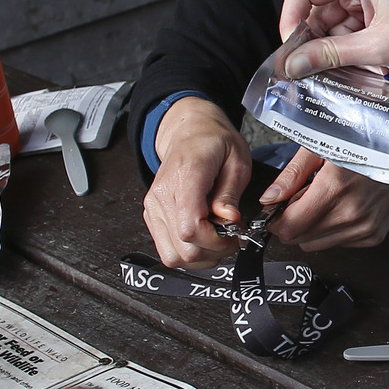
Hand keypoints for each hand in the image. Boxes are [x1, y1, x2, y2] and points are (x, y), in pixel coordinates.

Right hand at [144, 97, 250, 269]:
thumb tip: (229, 220)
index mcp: (185, 177)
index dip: (215, 241)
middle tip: (231, 237)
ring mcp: (154, 207)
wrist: (189, 131)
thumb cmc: (213, 142)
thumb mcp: (236, 160)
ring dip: (200, 256)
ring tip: (217, 238)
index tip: (233, 233)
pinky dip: (188, 251)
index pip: (190, 228)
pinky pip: (167, 249)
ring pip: (172, 255)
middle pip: (182, 248)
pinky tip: (203, 237)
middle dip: (213, 252)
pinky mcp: (152, 215)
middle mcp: (162, 195)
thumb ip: (231, 193)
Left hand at [259, 148, 388, 251]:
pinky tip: (343, 207)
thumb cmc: (364, 143)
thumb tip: (269, 199)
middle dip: (294, 222)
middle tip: (304, 199)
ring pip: (318, 245)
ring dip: (313, 228)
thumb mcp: (321, 146)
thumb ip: (292, 175)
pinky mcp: (374, 235)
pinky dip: (334, 230)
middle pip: (300, 239)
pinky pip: (339, 244)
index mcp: (333, 188)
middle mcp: (350, 213)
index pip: (289, 226)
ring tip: (326, 201)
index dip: (276, 219)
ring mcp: (365, 227)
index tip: (276, 209)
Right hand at [275, 0, 388, 77]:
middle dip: (320, 43)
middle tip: (321, 72)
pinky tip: (376, 65)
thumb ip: (331, 55)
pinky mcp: (381, 12)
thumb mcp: (379, 49)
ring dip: (343, 51)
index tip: (291, 51)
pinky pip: (354, 31)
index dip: (291, 19)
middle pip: (319, 11)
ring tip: (366, 68)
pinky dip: (358, 51)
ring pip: (336, 26)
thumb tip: (290, 65)